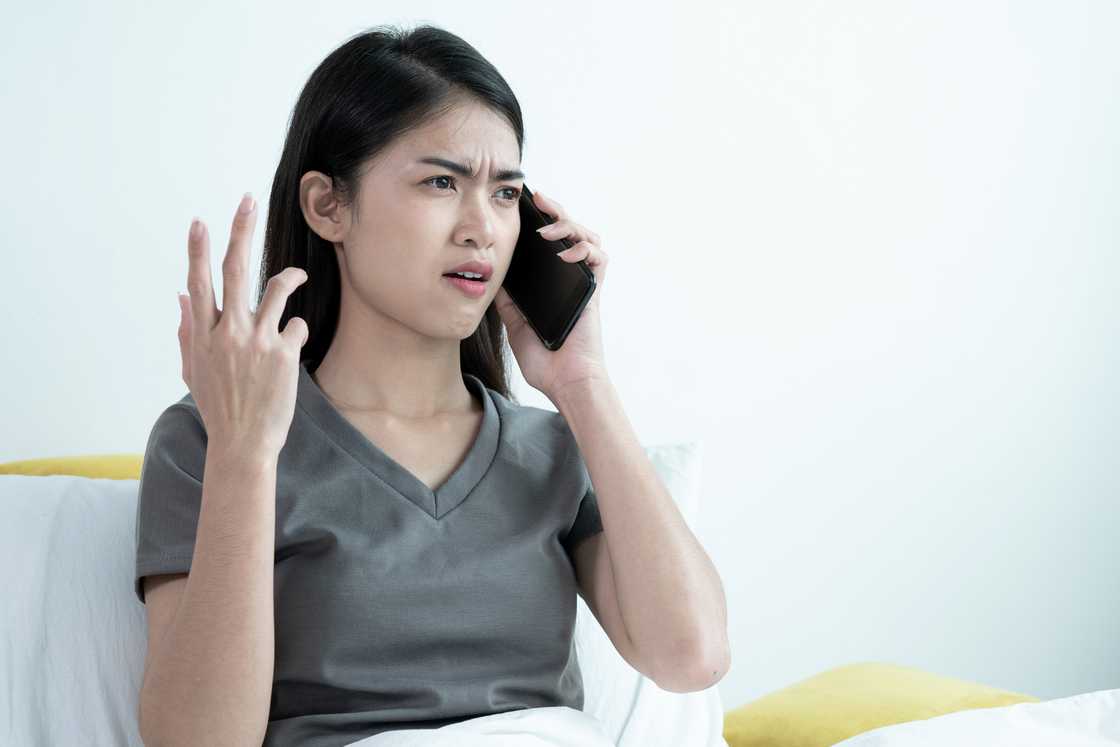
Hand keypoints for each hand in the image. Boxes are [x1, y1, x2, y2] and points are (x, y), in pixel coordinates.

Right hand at [177, 192, 309, 458]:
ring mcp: (256, 341)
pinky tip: (292, 346)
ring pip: (276, 289)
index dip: (198, 250)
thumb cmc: (219, 407)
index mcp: (203, 335)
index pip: (198, 282)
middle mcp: (227, 332)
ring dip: (289, 277)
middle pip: (234, 270)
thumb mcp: (193, 369)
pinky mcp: (282, 353)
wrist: (243, 444)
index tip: (200, 222)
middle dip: (240, 231)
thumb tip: (181, 296)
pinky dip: (296, 330)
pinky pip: (296, 324)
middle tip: (247, 201)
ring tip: (297, 275)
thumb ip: (188, 331)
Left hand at [493, 189, 610, 403]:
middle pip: (570, 231)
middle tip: (538, 198)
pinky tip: (566, 253)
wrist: (564, 380)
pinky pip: (598, 259)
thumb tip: (489, 271)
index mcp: (552, 282)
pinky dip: (584, 249)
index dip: (540, 220)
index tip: (522, 206)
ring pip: (587, 237)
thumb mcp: (513, 320)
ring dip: (569, 225)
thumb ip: (507, 296)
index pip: (550, 241)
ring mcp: (584, 282)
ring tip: (547, 228)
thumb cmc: (543, 357)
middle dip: (555, 210)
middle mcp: (570, 278)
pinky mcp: (595, 291)